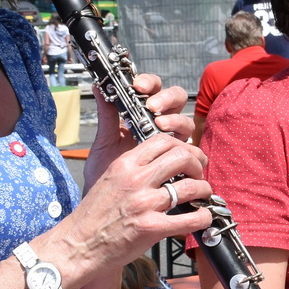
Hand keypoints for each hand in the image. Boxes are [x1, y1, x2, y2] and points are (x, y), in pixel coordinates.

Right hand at [55, 133, 212, 273]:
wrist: (78, 245)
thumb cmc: (94, 215)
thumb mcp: (109, 179)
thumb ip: (133, 168)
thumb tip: (160, 162)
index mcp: (125, 165)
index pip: (162, 140)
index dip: (183, 146)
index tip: (188, 156)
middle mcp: (136, 180)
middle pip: (181, 156)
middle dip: (197, 163)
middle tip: (198, 174)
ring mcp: (144, 203)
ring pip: (191, 186)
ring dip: (204, 190)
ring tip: (202, 195)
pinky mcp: (151, 228)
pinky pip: (190, 219)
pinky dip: (203, 218)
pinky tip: (202, 218)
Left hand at [86, 72, 195, 192]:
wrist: (108, 205)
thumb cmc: (106, 171)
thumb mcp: (104, 142)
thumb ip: (107, 116)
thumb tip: (97, 87)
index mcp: (143, 114)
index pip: (154, 89)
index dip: (150, 83)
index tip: (137, 88)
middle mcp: (161, 125)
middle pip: (177, 99)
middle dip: (167, 98)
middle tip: (153, 107)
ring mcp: (173, 143)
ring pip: (186, 121)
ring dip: (176, 120)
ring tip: (161, 126)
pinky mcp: (180, 162)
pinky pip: (191, 150)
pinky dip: (186, 147)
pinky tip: (174, 150)